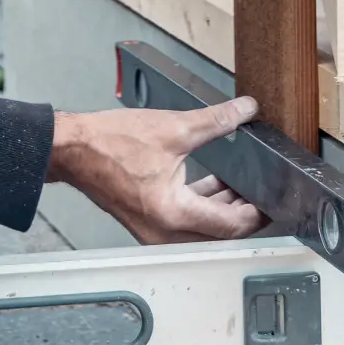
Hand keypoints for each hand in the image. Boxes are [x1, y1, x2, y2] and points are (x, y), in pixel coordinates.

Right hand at [47, 96, 262, 242]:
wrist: (71, 148)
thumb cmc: (109, 142)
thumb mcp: (172, 127)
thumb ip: (215, 121)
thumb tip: (244, 111)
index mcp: (174, 214)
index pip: (232, 225)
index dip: (257, 213)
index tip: (273, 201)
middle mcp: (165, 233)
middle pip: (219, 233)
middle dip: (242, 213)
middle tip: (262, 193)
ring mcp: (153, 231)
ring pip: (202, 230)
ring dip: (221, 209)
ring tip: (241, 186)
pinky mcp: (146, 222)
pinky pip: (184, 223)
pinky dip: (200, 206)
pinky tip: (209, 185)